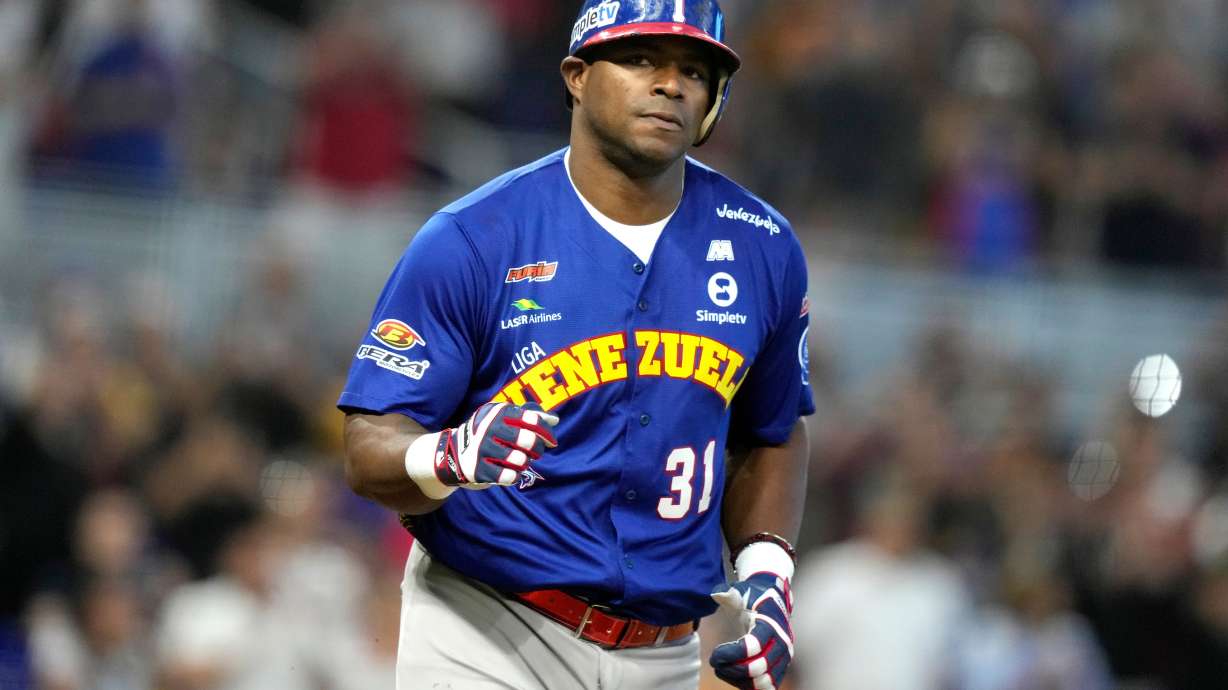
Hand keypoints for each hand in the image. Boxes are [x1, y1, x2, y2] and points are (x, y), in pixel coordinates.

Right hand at [407, 402, 557, 497]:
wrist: (452, 452)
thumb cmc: (487, 432)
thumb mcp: (503, 417)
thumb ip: (529, 415)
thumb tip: (554, 419)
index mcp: (498, 412)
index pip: (533, 420)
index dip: (546, 432)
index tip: (550, 441)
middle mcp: (489, 428)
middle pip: (529, 441)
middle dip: (537, 449)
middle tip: (535, 452)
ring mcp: (482, 449)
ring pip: (521, 461)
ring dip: (525, 463)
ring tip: (520, 461)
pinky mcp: (478, 470)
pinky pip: (509, 476)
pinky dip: (514, 476)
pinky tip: (510, 472)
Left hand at [710, 572, 793, 689]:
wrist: (773, 601)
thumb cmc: (753, 597)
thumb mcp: (741, 592)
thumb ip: (729, 594)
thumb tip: (716, 592)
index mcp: (771, 625)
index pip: (754, 647)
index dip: (731, 654)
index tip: (714, 654)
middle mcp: (781, 644)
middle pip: (758, 669)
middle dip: (732, 668)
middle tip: (715, 662)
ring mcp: (782, 659)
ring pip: (762, 683)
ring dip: (738, 679)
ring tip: (722, 668)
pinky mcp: (779, 669)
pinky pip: (765, 687)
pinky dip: (747, 685)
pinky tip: (732, 674)